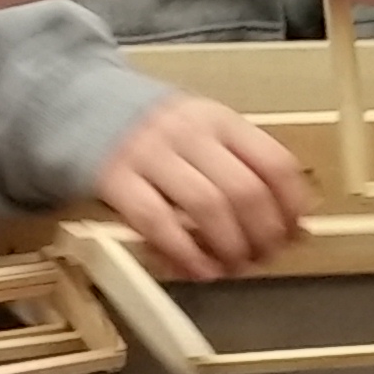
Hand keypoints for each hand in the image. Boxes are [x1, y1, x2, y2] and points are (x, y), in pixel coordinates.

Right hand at [94, 93, 312, 278]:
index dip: (291, 206)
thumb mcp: (203, 135)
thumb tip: (296, 227)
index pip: (275, 162)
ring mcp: (151, 154)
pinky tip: (196, 269)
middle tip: (262, 258)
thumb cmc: (154, 133)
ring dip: (228, 247)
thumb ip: (242, 171)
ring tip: (231, 267)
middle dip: (262, 236)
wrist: (77, 104)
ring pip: (207, 206)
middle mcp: (190, 133)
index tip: (294, 233)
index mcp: (220, 120)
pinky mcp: (116, 179)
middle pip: (245, 190)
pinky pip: (156, 221)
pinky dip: (183, 253)